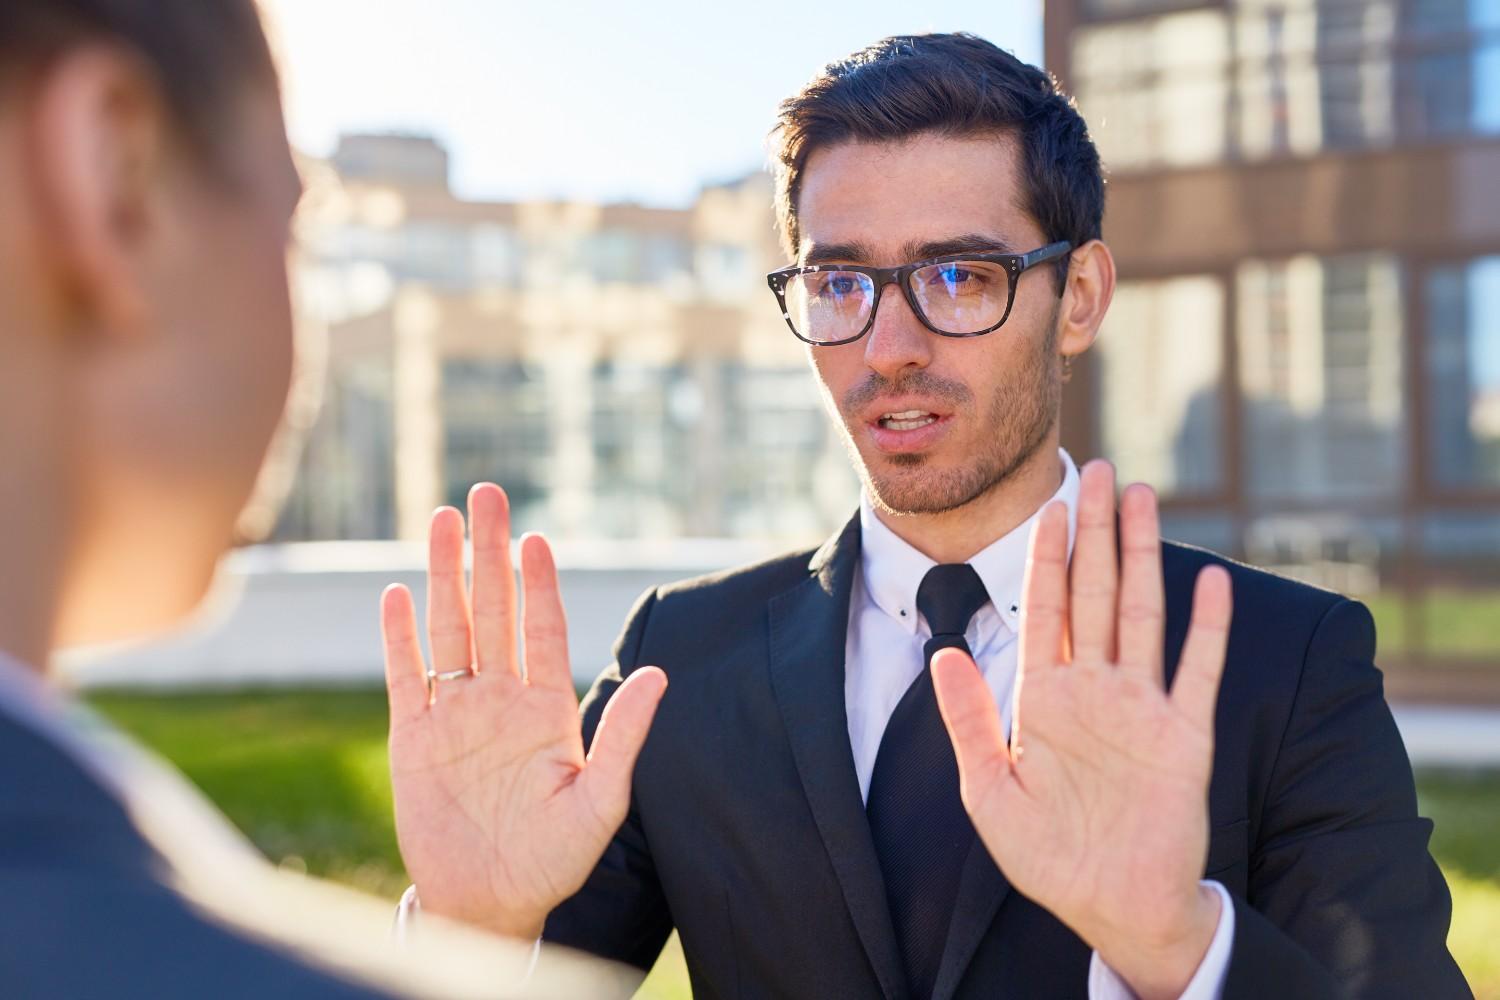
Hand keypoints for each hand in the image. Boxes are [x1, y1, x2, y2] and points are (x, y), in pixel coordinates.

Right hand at [382, 483, 666, 940]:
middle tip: (487, 494)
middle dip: (489, 551)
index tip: (537, 538)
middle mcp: (500, 699)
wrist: (490, 902)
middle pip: (493, 609)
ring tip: (441, 520)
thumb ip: (624, 737)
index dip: (538, 582)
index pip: (542, 628)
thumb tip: (661, 672)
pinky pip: (405, 676)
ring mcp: (456, 714)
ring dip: (443, 574)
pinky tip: (396, 594)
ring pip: (449, 628)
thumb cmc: (554, 860)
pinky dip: (399, 637)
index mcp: (546, 708)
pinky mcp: (414, 738)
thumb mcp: (601, 802)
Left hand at [932, 461, 1230, 999]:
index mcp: (1046, 698)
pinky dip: (1207, 625)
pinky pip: (1198, 669)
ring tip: (1142, 498)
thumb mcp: (989, 790)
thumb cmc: (1048, 857)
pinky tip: (1209, 578)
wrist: (1112, 908)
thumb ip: (969, 720)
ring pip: (1143, 612)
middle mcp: (1095, 690)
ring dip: (1144, 555)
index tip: (1050, 504)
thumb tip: (942, 653)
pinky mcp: (1185, 736)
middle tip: (1099, 471)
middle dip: (1096, 532)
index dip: (1048, 555)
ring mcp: (1143, 707)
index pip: (1045, 608)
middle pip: (1096, 593)